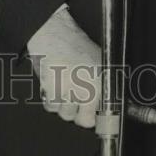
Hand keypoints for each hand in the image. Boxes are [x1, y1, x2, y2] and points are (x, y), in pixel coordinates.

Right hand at [26, 5, 100, 127]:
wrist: (56, 35)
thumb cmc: (76, 46)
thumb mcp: (100, 63)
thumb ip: (104, 86)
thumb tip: (106, 105)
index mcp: (101, 84)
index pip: (103, 115)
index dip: (96, 118)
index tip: (93, 118)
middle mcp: (87, 90)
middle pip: (82, 121)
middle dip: (79, 112)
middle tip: (76, 99)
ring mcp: (69, 91)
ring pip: (65, 114)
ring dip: (63, 105)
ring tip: (64, 87)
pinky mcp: (52, 90)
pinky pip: (50, 106)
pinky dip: (50, 99)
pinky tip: (54, 84)